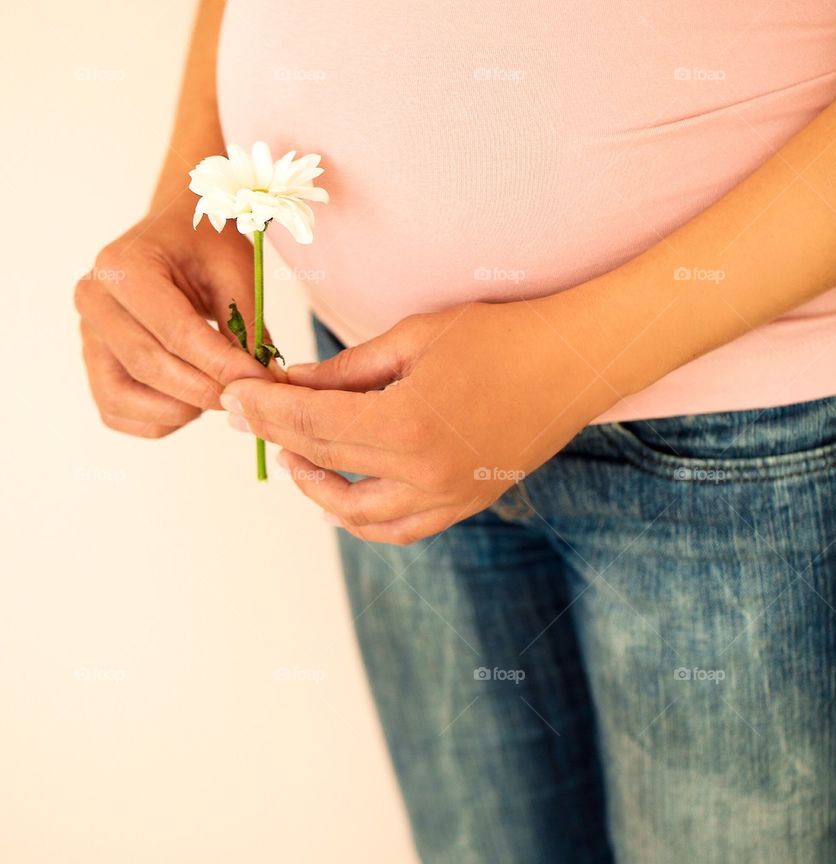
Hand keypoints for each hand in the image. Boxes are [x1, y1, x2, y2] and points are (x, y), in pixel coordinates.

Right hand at [75, 200, 273, 437]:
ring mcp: (87, 334)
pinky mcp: (92, 362)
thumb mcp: (235, 270)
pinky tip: (190, 403)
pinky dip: (156, 420)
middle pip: (148, 366)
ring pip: (123, 398)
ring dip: (177, 411)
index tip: (259, 381)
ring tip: (215, 395)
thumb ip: (246, 324)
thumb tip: (260, 382)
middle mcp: (94, 300)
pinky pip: (115, 410)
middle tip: (245, 395)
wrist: (173, 234)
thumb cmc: (204, 246)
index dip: (220, 364)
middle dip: (203, 391)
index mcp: (124, 266)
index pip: (175, 331)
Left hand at [221, 298, 611, 543]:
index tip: (231, 397)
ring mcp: (449, 498)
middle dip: (277, 438)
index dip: (264, 410)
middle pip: (326, 463)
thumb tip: (288, 383)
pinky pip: (400, 528)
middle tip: (244, 417)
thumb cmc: (501, 334)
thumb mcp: (415, 337)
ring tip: (292, 456)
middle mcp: (425, 474)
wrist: (576, 362)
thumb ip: (347, 370)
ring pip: (359, 516)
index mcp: (407, 424)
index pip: (311, 424)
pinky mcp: (465, 504)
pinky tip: (340, 494)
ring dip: (316, 489)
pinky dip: (363, 518)